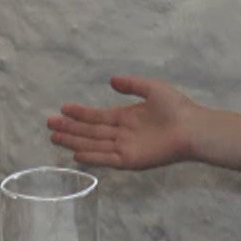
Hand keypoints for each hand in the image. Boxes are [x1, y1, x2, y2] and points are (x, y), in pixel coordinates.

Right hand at [48, 75, 198, 170]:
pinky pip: (106, 159)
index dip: (79, 113)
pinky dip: (91, 157)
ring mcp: (125, 147)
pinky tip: (75, 154)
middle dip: (70, 128)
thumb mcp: (152, 89)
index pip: (97, 116)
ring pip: (93, 144)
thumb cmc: (177, 108)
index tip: (62, 109)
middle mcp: (122, 133)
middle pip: (90, 131)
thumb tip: (111, 80)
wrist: (192, 127)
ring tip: (54, 137)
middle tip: (48, 124)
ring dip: (74, 142)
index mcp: (127, 117)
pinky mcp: (130, 160)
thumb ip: (132, 85)